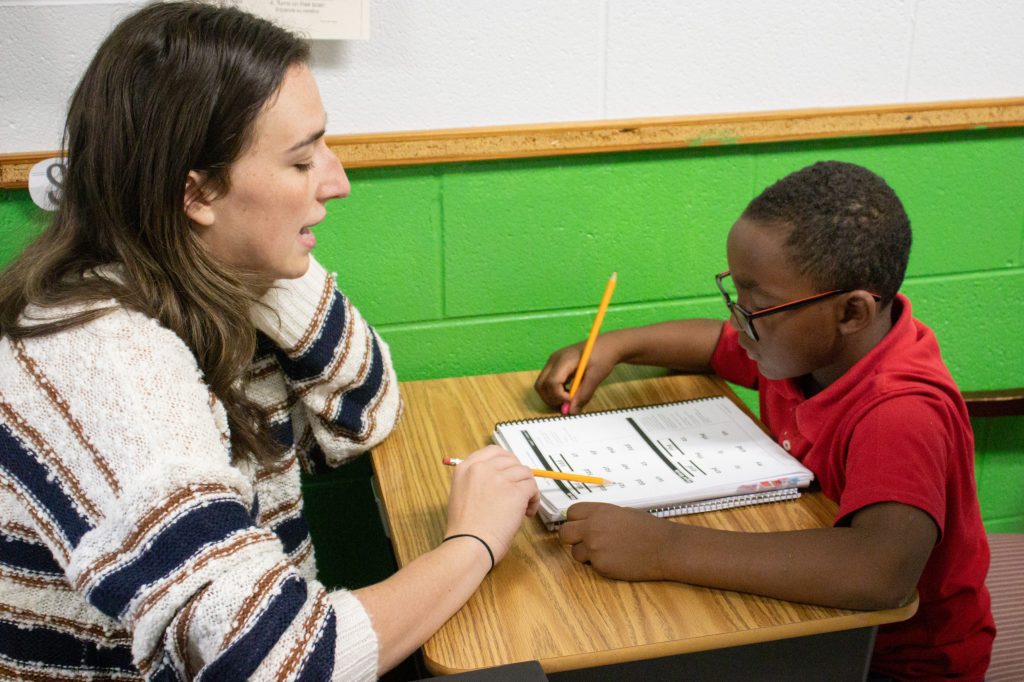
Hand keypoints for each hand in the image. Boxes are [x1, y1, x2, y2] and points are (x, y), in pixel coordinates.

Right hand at [445, 446, 539, 564]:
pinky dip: (533, 499)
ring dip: (527, 488)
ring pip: (525, 473)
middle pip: (512, 460)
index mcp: (466, 468)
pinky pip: (532, 487)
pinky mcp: (515, 491)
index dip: (506, 462)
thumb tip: (502, 479)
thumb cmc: (464, 529)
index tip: (510, 475)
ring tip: (523, 507)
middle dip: (518, 475)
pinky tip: (527, 513)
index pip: (493, 451)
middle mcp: (482, 468)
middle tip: (519, 492)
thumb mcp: (462, 495)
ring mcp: (499, 478)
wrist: (468, 545)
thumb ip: (478, 482)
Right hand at [534, 336, 618, 413]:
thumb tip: (571, 411)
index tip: (573, 401)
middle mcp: (554, 360)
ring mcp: (553, 362)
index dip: (559, 396)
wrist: (608, 344)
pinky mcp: (556, 365)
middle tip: (568, 404)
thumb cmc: (603, 356)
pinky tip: (568, 392)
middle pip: (541, 385)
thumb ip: (583, 394)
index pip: (551, 383)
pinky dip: (554, 391)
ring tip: (569, 398)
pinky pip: (548, 382)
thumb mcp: (596, 377)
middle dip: (551, 399)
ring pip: (542, 385)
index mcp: (563, 360)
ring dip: (552, 396)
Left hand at [558, 502, 676, 580]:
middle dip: (573, 538)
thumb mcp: (622, 513)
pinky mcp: (600, 566)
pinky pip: (590, 565)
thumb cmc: (648, 528)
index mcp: (599, 511)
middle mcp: (592, 528)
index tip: (582, 525)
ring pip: (575, 553)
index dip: (575, 520)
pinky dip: (599, 564)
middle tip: (585, 541)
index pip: (571, 513)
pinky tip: (615, 560)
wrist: (664, 548)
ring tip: (606, 552)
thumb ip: (601, 517)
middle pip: (565, 533)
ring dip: (586, 554)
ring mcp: (594, 548)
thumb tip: (586, 522)